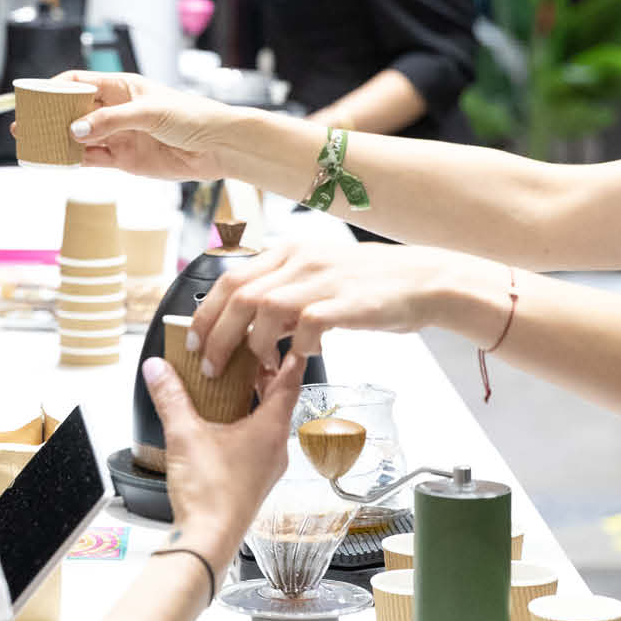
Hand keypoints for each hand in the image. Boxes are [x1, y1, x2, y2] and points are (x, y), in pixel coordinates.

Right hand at [52, 71, 245, 180]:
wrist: (217, 146)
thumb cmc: (191, 116)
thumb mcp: (148, 112)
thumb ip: (110, 120)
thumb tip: (76, 131)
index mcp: (120, 86)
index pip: (77, 82)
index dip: (53, 88)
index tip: (33, 97)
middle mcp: (115, 109)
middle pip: (72, 112)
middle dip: (48, 118)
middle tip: (24, 126)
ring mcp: (118, 135)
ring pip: (78, 137)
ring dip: (56, 142)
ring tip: (33, 146)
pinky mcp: (124, 159)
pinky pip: (92, 159)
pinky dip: (73, 160)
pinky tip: (57, 161)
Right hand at [140, 350, 303, 565]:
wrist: (208, 541)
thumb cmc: (209, 496)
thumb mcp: (184, 435)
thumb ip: (170, 397)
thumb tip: (158, 370)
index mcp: (271, 430)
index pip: (290, 381)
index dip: (286, 356)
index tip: (285, 336)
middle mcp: (277, 447)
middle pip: (279, 399)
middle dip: (264, 375)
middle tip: (249, 353)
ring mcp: (267, 466)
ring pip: (268, 421)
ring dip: (253, 400)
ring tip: (232, 382)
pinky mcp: (254, 479)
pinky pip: (257, 441)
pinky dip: (245, 423)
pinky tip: (221, 422)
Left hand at [189, 241, 465, 374]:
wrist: (425, 280)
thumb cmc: (376, 283)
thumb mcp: (322, 274)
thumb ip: (289, 291)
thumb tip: (258, 322)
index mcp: (290, 252)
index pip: (230, 277)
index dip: (206, 311)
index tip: (195, 338)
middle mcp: (300, 260)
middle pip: (237, 293)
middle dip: (216, 333)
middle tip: (209, 364)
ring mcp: (321, 279)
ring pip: (264, 308)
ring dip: (253, 344)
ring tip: (258, 369)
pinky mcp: (344, 302)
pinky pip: (305, 326)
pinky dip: (297, 348)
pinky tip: (303, 358)